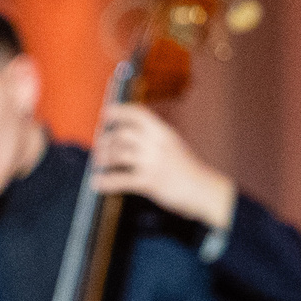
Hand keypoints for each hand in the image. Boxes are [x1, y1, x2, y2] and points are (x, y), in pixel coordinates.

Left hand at [91, 103, 237, 229]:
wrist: (203, 189)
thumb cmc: (186, 169)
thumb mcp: (172, 144)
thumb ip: (153, 138)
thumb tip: (128, 134)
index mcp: (163, 132)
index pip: (138, 114)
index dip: (119, 111)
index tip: (105, 113)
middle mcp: (156, 144)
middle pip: (122, 134)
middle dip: (106, 141)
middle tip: (100, 147)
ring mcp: (152, 162)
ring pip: (118, 155)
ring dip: (103, 158)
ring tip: (99, 162)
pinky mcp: (148, 182)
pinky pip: (120, 180)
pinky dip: (105, 181)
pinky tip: (97, 182)